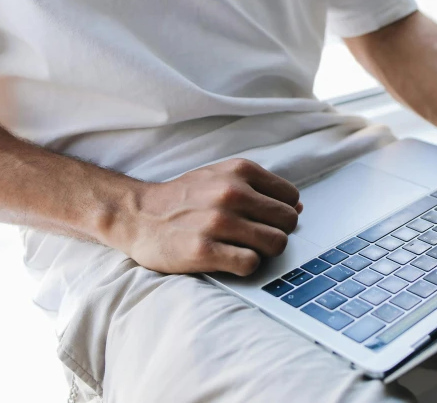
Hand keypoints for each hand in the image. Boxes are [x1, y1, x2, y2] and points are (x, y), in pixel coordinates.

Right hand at [116, 159, 301, 275]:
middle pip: (288, 222)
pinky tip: (230, 260)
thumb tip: (299, 208)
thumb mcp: (221, 177)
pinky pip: (251, 264)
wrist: (137, 214)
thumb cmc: (184, 198)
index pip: (291, 198)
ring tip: (242, 249)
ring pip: (276, 244)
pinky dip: (246, 266)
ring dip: (263, 252)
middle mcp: (231, 193)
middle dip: (276, 233)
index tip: (264, 220)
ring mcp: (218, 222)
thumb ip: (259, 189)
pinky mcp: (204, 250)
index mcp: (239, 171)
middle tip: (254, 238)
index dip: (281, 213)